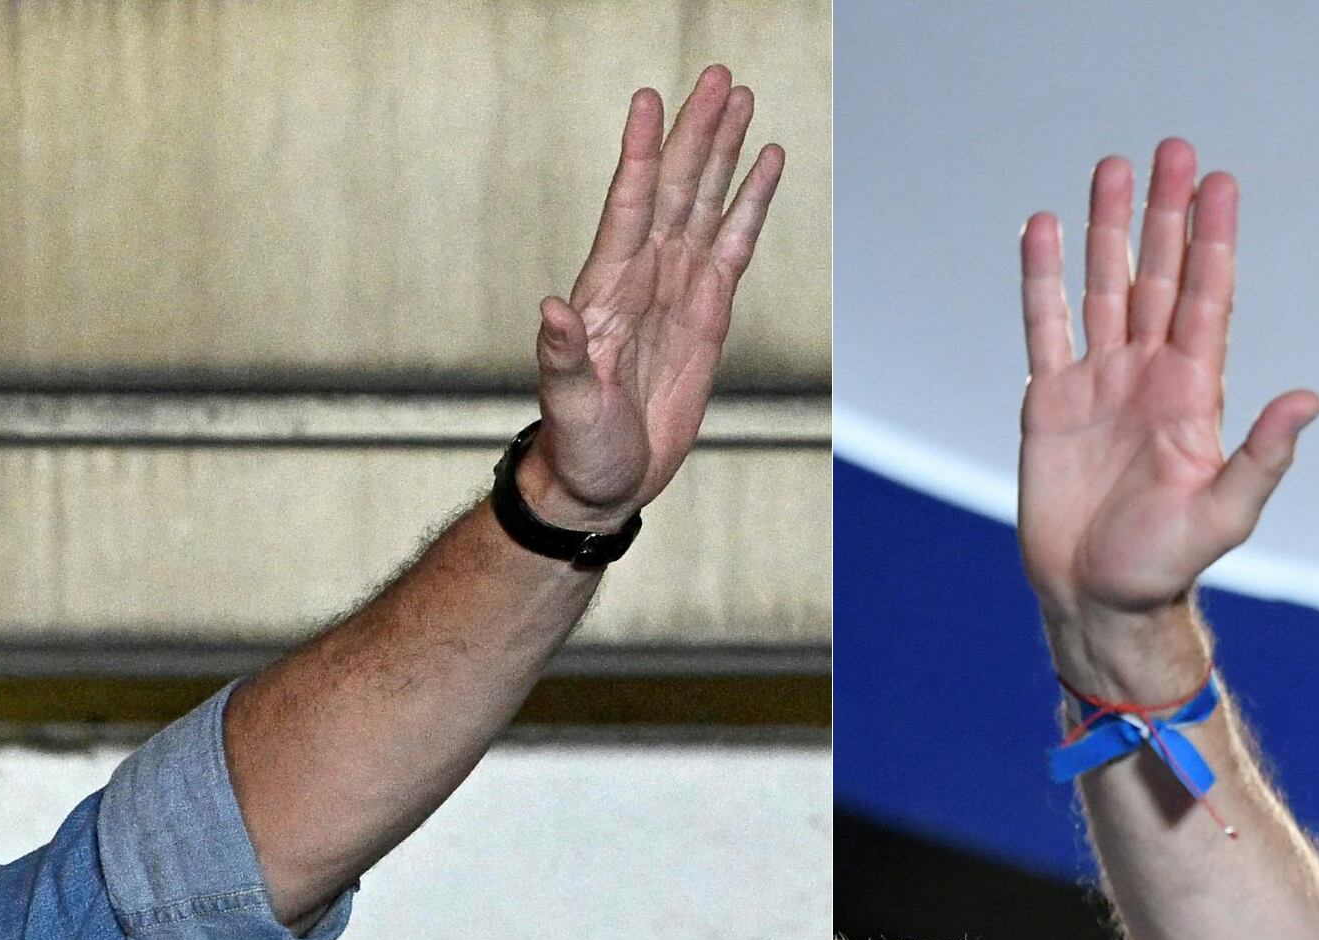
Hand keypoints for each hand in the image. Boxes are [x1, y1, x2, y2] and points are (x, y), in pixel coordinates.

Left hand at [523, 64, 787, 532]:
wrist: (601, 482)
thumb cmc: (577, 446)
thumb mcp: (567, 403)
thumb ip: (561, 354)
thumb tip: (553, 307)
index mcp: (607, 290)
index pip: (630, 206)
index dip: (641, 154)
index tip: (651, 101)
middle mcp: (642, 276)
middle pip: (675, 188)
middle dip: (695, 132)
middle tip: (717, 78)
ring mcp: (675, 289)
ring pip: (705, 205)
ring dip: (722, 153)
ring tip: (740, 100)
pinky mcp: (707, 314)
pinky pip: (734, 247)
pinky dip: (750, 206)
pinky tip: (765, 166)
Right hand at [1018, 138, 1318, 698]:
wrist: (1097, 600)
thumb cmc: (1165, 566)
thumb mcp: (1225, 514)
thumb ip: (1263, 457)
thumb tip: (1309, 400)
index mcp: (1193, 393)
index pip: (1206, 298)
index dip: (1212, 240)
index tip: (1219, 184)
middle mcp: (1149, 374)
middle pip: (1158, 275)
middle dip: (1166, 214)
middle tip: (1174, 150)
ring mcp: (1100, 383)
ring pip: (1104, 287)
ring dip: (1109, 229)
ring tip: (1113, 168)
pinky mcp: (1051, 402)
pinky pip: (1046, 327)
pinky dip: (1043, 278)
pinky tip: (1043, 230)